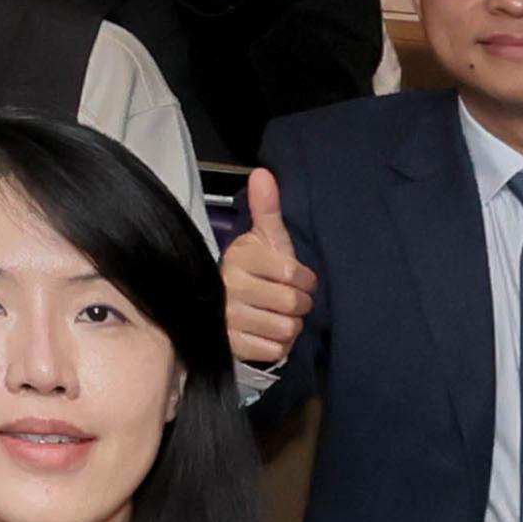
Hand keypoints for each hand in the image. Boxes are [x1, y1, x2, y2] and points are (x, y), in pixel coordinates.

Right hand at [223, 166, 315, 373]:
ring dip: (288, 324)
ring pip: (286, 328)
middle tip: (286, 299)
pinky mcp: (232, 345)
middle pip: (292, 304)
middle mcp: (229, 288)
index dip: (303, 279)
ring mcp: (228, 319)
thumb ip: (267, 209)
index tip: (294, 278)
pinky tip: (266, 332)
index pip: (292, 274)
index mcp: (239, 259)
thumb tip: (263, 173)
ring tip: (275, 315)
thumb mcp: (263, 239)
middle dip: (298, 303)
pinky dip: (277, 344)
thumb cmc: (254, 271)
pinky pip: (275, 349)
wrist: (219, 308)